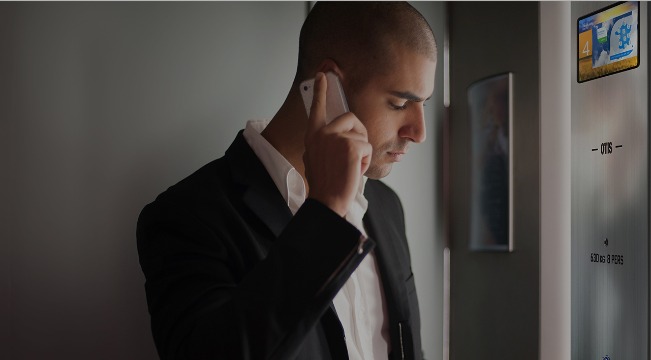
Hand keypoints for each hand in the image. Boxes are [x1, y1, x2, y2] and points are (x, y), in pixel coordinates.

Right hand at [303, 72, 371, 216]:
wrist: (327, 200)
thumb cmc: (324, 183)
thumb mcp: (316, 158)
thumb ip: (324, 143)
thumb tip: (335, 136)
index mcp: (313, 135)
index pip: (317, 107)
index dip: (320, 90)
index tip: (322, 75)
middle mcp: (322, 132)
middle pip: (350, 118)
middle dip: (358, 134)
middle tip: (353, 154)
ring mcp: (336, 138)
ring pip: (362, 134)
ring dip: (362, 151)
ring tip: (350, 166)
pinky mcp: (351, 145)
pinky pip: (368, 146)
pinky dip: (365, 160)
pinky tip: (354, 170)